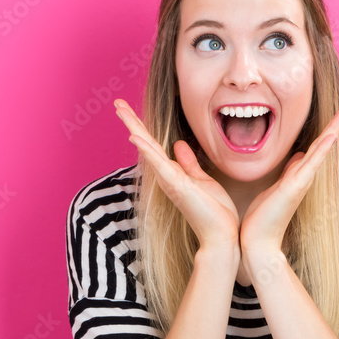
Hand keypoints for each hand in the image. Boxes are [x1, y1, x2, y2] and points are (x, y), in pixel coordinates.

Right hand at [115, 98, 240, 251]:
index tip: (128, 110)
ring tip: (121, 110)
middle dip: (132, 122)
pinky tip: (136, 137)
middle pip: (145, 144)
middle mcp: (167, 176)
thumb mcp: (202, 180)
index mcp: (173, 173)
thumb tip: (179, 145)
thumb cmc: (215, 212)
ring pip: (148, 150)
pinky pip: (160, 164)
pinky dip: (147, 150)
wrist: (221, 236)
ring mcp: (170, 181)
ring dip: (135, 128)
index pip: (154, 145)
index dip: (142, 127)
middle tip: (117, 102)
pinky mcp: (177, 187)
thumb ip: (189, 163)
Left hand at [239, 101, 338, 261]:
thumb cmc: (263, 217)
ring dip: (336, 128)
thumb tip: (298, 157)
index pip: (317, 146)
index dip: (329, 128)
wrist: (258, 241)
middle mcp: (305, 176)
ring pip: (323, 148)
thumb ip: (289, 172)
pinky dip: (324, 147)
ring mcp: (303, 181)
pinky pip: (313, 163)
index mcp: (300, 174)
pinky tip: (332, 134)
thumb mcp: (276, 187)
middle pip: (326, 143)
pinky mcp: (295, 187)